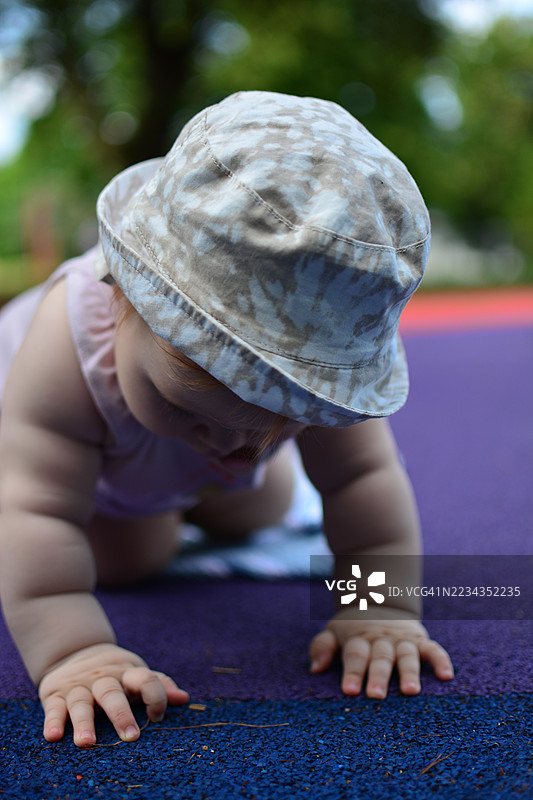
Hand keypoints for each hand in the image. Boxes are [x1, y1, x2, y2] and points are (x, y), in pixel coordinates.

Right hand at [39, 643, 188, 745]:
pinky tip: (53, 736)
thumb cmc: (115, 671)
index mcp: (126, 673)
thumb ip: (157, 685)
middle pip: (112, 694)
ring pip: (81, 703)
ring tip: (87, 743)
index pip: (145, 679)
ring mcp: (79, 686)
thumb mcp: (135, 672)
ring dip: (84, 723)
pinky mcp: (56, 694)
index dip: (155, 696)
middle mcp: (103, 678)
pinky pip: (54, 708)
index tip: (157, 717)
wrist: (75, 650)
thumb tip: (184, 699)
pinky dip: (52, 722)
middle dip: (121, 715)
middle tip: (131, 737)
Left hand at [309, 610, 453, 697]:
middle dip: (378, 676)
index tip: (349, 691)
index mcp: (359, 639)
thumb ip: (322, 646)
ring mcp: (402, 640)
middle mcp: (381, 639)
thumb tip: (315, 669)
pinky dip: (440, 660)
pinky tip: (446, 676)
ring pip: (406, 655)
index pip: (355, 654)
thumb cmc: (352, 628)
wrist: (378, 600)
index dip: (352, 672)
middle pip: (380, 657)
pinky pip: (433, 649)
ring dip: (408, 672)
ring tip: (410, 691)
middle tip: (375, 696)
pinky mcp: (420, 640)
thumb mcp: (333, 631)